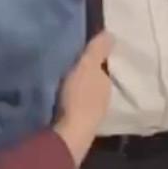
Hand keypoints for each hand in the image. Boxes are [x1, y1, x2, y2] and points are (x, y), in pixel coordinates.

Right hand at [52, 32, 113, 164]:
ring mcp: (91, 117)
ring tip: (56, 85)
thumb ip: (98, 50)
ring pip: (82, 98)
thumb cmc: (79, 97)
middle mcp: (103, 101)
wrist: (68, 135)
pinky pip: (72, 110)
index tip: (75, 56)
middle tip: (62, 68)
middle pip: (91, 84)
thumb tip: (112, 33)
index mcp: (106, 84)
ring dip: (72, 92)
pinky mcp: (77, 129)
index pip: (100, 69)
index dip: (88, 62)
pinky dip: (66, 105)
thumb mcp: (87, 66)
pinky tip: (55, 103)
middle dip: (80, 78)